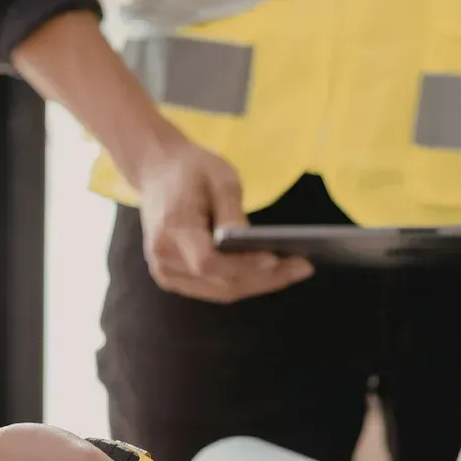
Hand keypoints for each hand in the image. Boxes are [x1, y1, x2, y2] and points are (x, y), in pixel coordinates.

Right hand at [135, 138, 312, 302]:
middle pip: (221, 281)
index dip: (242, 265)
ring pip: (222, 290)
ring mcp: (166, 273)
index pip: (208, 261)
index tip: (274, 259)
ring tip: (296, 271)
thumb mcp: (218, 176)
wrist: (157, 171)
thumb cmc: (192, 169)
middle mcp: (164, 258)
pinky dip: (245, 282)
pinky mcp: (175, 279)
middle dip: (265, 278)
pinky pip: (216, 288)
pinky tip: (273, 272)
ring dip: (261, 283)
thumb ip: (232, 211)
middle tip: (303, 268)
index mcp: (171, 228)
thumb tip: (249, 242)